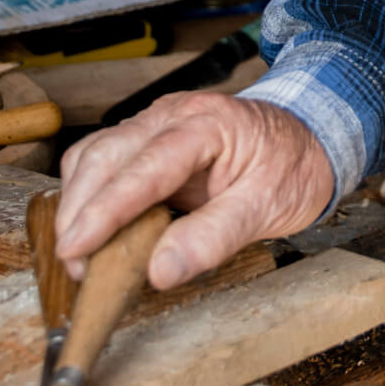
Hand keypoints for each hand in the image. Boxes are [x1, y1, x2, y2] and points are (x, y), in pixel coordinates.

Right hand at [54, 94, 335, 290]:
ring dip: (76, 204)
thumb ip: (215, 237)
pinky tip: (90, 229)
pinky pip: (102, 159)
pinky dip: (87, 194)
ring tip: (80, 256)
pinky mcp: (146, 138)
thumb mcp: (269, 206)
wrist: (310, 138)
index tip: (77, 248)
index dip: (106, 209)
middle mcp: (174, 114)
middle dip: (79, 212)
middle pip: (106, 154)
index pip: (147, 166)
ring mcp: (156, 122)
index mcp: (209, 123)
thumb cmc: (293, 167)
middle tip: (75, 266)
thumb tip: (160, 271)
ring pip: (94, 155)